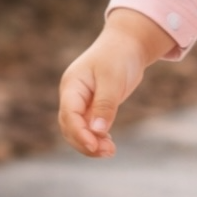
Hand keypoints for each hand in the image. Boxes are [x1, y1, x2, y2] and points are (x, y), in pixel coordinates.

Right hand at [57, 9, 173, 157]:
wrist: (127, 44)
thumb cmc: (118, 56)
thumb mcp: (112, 79)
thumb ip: (105, 105)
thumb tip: (98, 131)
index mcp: (72, 86)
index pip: (69, 115)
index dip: (79, 133)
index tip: (94, 146)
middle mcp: (72, 96)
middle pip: (70, 127)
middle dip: (85, 142)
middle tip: (108, 151)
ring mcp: (81, 102)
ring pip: (78, 130)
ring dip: (91, 143)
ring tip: (110, 151)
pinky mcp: (93, 107)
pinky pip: (89, 127)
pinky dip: (97, 138)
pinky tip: (109, 144)